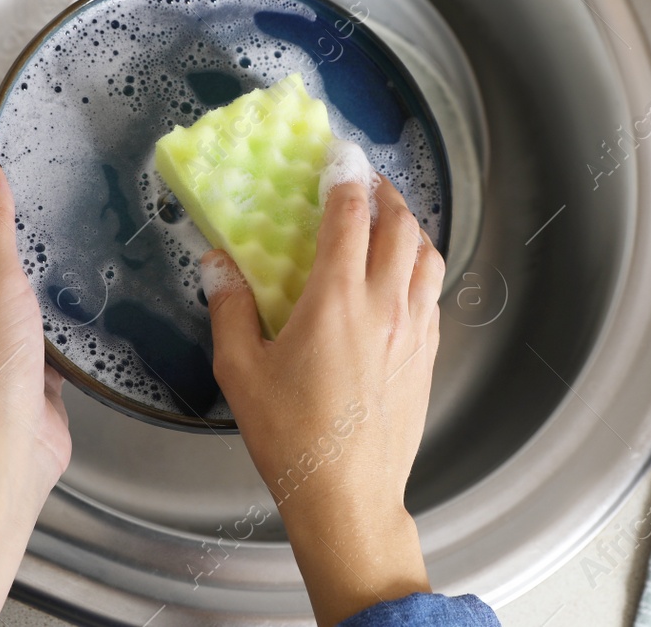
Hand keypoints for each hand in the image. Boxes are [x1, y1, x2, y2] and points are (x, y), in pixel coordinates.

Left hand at [0, 156, 71, 618]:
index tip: (27, 189)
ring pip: (32, 302)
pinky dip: (70, 324)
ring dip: (54, 289)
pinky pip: (55, 336)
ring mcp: (5, 344)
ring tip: (82, 261)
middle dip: (33, 249)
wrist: (11, 440)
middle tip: (64, 220)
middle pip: (5, 267)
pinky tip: (91, 315)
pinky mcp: (36, 370)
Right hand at [204, 175, 443, 626]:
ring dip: (409, 226)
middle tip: (364, 181)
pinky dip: (419, 267)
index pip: (350, 214)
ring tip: (388, 220)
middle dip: (383, 192)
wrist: (348, 496)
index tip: (337, 154)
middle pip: (400, 224)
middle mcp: (385, 304)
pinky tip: (401, 278)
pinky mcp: (428, 356)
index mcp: (337, 298)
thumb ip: (230, 308)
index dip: (345, 174)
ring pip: (427, 255)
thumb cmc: (291, 437)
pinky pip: (432, 293)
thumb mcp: (240, 371)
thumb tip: (218, 265)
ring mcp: (415, 330)